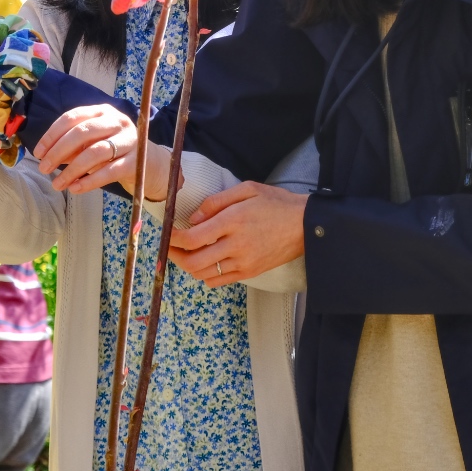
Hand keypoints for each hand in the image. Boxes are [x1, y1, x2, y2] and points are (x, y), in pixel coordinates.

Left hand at [33, 105, 167, 199]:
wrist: (150, 163)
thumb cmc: (113, 149)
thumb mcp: (92, 142)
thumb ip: (72, 146)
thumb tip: (46, 156)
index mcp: (102, 111)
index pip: (72, 117)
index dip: (52, 135)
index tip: (38, 152)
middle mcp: (116, 121)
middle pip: (82, 132)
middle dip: (58, 151)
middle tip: (43, 168)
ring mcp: (128, 140)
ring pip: (95, 152)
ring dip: (72, 170)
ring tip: (57, 184)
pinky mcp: (136, 161)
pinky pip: (109, 172)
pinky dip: (89, 181)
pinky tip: (75, 188)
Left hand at [168, 181, 307, 287]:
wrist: (305, 225)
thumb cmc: (275, 203)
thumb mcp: (247, 190)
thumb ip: (216, 202)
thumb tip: (193, 218)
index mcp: (234, 221)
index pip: (193, 238)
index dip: (173, 239)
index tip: (166, 233)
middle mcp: (237, 245)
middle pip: (194, 261)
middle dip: (175, 255)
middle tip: (169, 247)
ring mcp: (244, 262)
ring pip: (204, 273)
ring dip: (188, 266)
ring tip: (183, 254)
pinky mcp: (250, 272)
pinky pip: (219, 280)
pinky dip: (205, 274)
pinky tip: (203, 263)